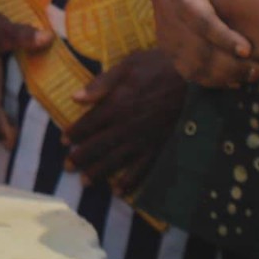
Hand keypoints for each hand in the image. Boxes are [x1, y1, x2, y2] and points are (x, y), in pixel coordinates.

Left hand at [65, 50, 184, 195]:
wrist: (194, 77)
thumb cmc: (159, 65)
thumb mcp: (127, 66)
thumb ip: (101, 84)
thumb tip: (75, 97)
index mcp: (116, 105)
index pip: (89, 124)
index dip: (74, 134)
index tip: (63, 142)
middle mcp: (126, 126)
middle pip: (98, 146)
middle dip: (81, 158)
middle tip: (67, 168)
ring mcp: (144, 139)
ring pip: (116, 161)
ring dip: (99, 173)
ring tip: (86, 183)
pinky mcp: (160, 146)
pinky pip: (143, 169)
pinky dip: (131, 182)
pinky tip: (120, 192)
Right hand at [147, 0, 258, 87]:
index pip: (198, 18)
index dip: (221, 36)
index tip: (247, 49)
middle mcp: (168, 18)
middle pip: (196, 49)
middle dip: (228, 64)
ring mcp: (166, 36)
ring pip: (192, 65)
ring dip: (222, 76)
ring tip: (252, 75)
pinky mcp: (169, 49)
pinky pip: (188, 71)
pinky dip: (212, 80)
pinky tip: (236, 79)